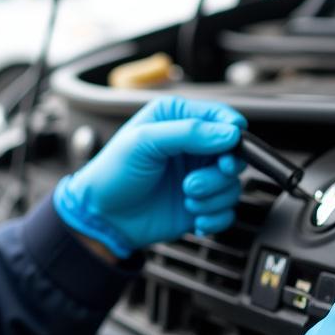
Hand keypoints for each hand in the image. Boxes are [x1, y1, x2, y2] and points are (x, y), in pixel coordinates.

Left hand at [53, 95, 246, 257]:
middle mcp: (192, 147)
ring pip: (231, 184)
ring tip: (186, 197)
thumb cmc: (113, 172)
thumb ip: (189, 133)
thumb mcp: (144, 141)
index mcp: (178, 119)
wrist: (101, 216)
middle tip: (196, 180)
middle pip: (233, 154)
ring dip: (213, 195)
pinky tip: (193, 217)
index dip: (231, 131)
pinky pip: (227, 211)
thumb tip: (230, 133)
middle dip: (220, 170)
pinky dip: (214, 217)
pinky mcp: (200, 204)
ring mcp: (199, 176)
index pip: (221, 117)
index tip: (228, 148)